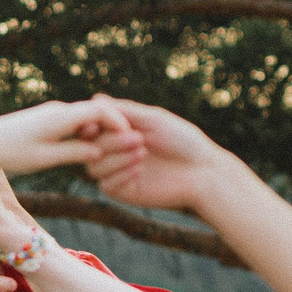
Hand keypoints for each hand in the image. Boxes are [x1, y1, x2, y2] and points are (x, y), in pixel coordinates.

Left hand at [0, 95, 134, 175]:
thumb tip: (100, 155)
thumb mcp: (46, 158)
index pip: (101, 111)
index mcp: (62, 117)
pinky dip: (87, 132)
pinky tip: (92, 146)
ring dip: (101, 129)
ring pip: (85, 117)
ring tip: (116, 145)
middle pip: (96, 111)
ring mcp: (52, 113)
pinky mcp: (45, 119)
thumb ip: (75, 153)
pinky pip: (74, 122)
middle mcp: (59, 110)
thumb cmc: (11, 152)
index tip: (133, 137)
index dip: (119, 122)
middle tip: (132, 142)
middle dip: (116, 125)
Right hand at [83, 98, 222, 211]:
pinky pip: (106, 185)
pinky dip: (119, 174)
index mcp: (120, 131)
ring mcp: (118, 172)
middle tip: (138, 138)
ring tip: (142, 152)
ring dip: (115, 158)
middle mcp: (115, 152)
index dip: (89, 125)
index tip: (97, 123)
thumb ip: (123, 111)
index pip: (91, 128)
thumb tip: (96, 99)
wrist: (201, 172)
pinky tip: (140, 169)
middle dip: (111, 141)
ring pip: (94, 167)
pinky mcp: (124, 192)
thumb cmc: (182, 140)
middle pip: (90, 146)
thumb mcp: (152, 119)